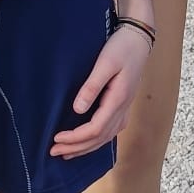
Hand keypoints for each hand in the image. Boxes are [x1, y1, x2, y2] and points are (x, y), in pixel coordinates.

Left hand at [51, 25, 151, 155]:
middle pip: (99, 138)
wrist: (139, 39)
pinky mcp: (123, 105)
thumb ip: (91, 87)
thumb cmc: (122, 47)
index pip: (95, 129)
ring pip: (106, 137)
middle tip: (54, 152)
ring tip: (67, 153)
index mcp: (118, 100)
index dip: (75, 137)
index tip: (56, 138)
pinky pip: (110, 131)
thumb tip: (77, 109)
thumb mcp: (105, 63)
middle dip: (77, 148)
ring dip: (86, 147)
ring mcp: (125, 108)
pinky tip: (87, 142)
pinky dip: (96, 140)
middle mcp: (123, 108)